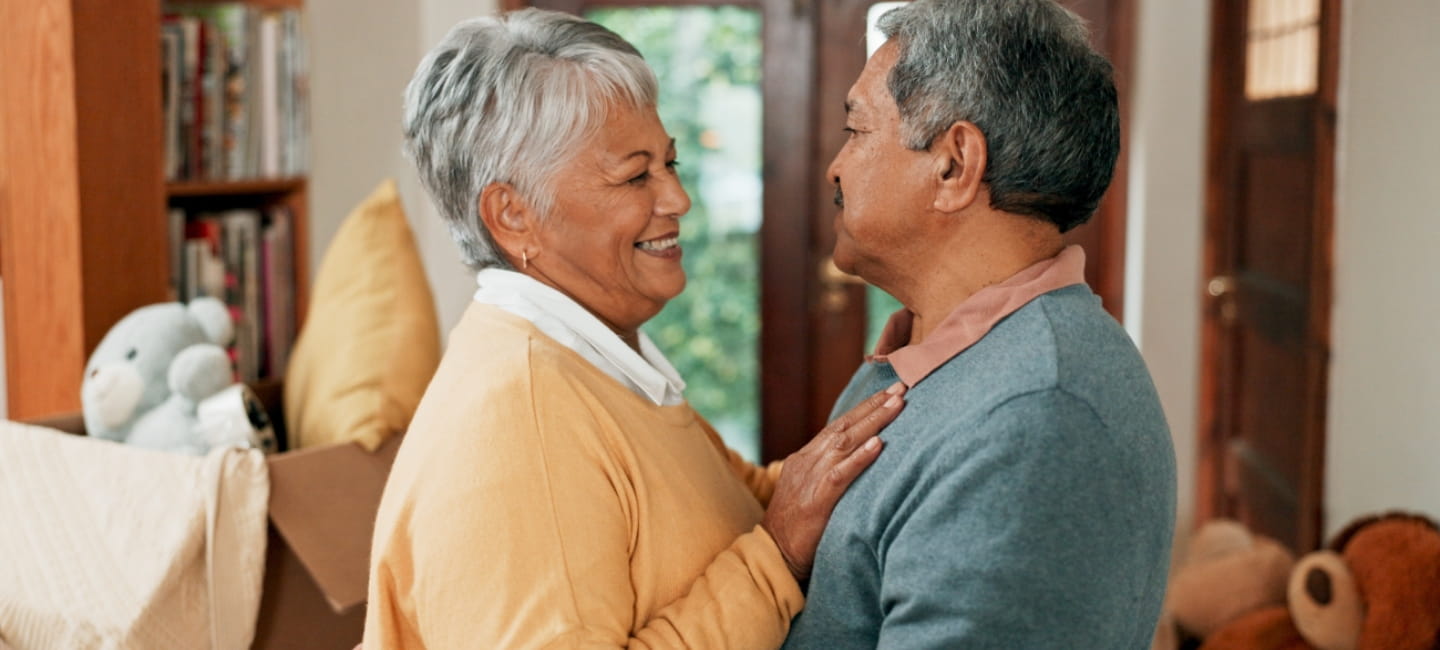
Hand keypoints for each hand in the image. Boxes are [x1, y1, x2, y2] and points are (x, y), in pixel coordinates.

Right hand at [761, 382, 905, 581]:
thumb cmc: (796, 528)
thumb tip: (857, 460)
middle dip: (874, 405)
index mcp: (806, 458)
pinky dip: (860, 458)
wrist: (773, 553)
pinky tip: (878, 445)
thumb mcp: (809, 491)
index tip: (887, 393)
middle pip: (844, 426)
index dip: (864, 408)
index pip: (838, 426)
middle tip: (900, 387)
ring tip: (897, 405)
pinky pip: (841, 474)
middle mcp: (808, 462)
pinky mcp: (817, 500)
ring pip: (845, 442)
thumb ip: (828, 473)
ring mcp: (811, 479)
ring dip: (874, 422)